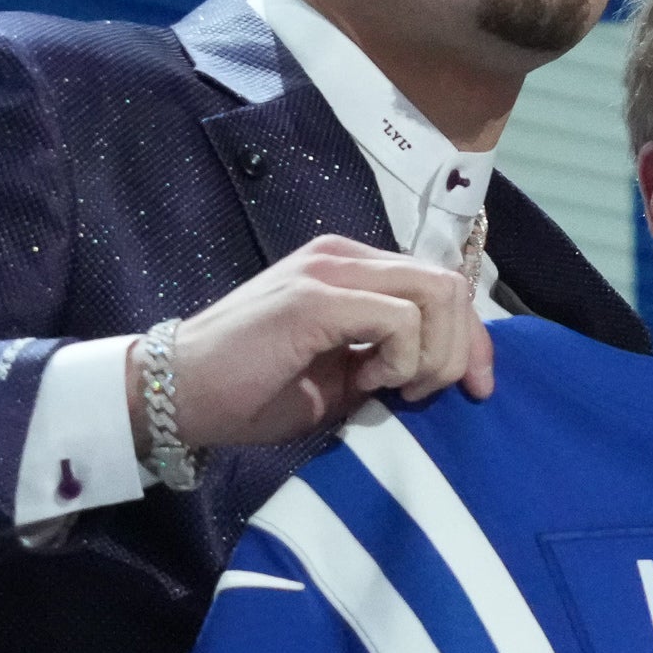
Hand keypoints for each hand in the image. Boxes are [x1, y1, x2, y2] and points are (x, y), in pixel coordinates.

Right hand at [144, 233, 494, 454]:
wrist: (175, 393)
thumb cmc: (250, 392)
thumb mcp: (341, 378)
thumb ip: (390, 361)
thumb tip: (448, 374)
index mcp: (353, 269)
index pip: (442, 286)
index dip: (473, 340)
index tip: (476, 390)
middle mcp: (345, 256)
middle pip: (450, 286)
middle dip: (464, 350)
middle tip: (429, 396)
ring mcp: (330, 270)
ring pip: (436, 294)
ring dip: (434, 355)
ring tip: (393, 388)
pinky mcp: (316, 296)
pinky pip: (400, 318)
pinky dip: (402, 359)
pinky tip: (366, 381)